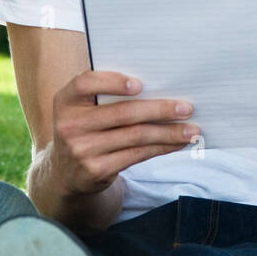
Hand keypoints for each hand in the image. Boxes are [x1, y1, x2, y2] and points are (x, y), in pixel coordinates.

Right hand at [47, 70, 197, 197]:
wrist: (66, 173)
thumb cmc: (85, 130)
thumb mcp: (82, 110)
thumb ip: (105, 97)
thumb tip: (159, 88)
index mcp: (65, 101)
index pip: (86, 83)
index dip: (112, 82)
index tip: (140, 84)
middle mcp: (70, 126)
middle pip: (123, 113)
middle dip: (160, 109)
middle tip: (186, 108)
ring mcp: (82, 150)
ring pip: (136, 136)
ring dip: (168, 132)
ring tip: (191, 129)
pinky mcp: (97, 170)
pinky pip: (137, 155)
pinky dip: (161, 148)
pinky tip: (177, 143)